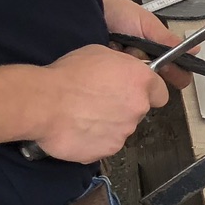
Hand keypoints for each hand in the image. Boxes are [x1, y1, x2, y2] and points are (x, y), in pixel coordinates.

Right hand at [30, 44, 168, 162]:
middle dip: (123, 108)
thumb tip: (123, 75)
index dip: (147, 92)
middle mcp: (138, 108)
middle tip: (99, 102)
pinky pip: (104, 145)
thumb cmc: (68, 74)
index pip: (160, 93)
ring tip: (83, 116)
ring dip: (108, 124)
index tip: (135, 92)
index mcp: (141, 81)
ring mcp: (124, 132)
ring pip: (121, 129)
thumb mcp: (100, 54)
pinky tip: (77, 129)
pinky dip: (93, 139)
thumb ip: (121, 68)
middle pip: (138, 111)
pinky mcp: (107, 150)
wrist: (44, 103)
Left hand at [101, 0, 190, 87]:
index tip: (167, 69)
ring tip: (120, 46)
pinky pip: (117, 76)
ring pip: (137, 78)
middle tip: (138, 54)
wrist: (89, 10)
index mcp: (156, 50)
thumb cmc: (119, 13)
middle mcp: (142, 60)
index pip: (174, 69)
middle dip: (149, 67)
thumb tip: (196, 49)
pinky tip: (110, 53)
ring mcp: (125, 66)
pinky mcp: (110, 71)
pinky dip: (114, 67)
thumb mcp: (148, 25)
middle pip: (156, 77)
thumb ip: (169, 40)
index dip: (174, 72)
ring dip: (130, 64)